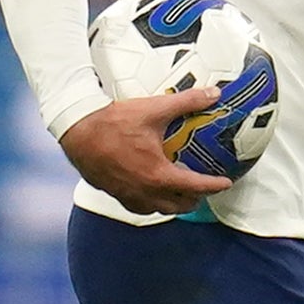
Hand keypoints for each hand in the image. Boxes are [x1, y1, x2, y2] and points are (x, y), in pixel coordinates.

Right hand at [59, 86, 234, 217]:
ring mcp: (129, 195)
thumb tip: (213, 94)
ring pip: (160, 209)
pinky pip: (139, 207)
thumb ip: (186, 102)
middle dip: (196, 199)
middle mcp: (145, 191)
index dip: (214, 186)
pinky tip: (151, 193)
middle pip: (180, 205)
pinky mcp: (114, 193)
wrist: (77, 130)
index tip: (226, 183)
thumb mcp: (153, 109)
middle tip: (204, 188)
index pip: (196, 187)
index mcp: (159, 175)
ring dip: (174, 204)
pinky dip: (152, 204)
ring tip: (181, 193)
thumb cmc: (113, 122)